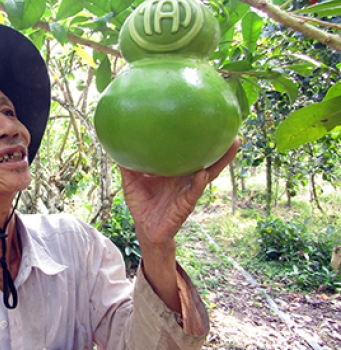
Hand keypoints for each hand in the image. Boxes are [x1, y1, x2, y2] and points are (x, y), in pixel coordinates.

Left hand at [120, 138, 240, 246]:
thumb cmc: (141, 204)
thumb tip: (117, 143)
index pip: (189, 152)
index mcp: (175, 170)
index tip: (206, 121)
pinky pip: (194, 192)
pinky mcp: (186, 204)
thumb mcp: (131, 181)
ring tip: (232, 145)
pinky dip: (199, 183)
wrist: (145, 229)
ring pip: (208, 173)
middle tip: (232, 128)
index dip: (198, 139)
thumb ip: (127, 164)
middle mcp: (185, 178)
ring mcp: (188, 190)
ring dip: (221, 160)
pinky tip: (202, 173)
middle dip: (220, 146)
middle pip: (206, 159)